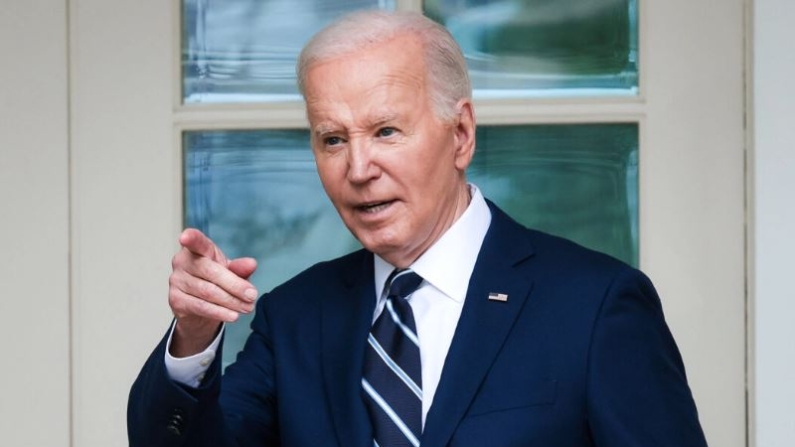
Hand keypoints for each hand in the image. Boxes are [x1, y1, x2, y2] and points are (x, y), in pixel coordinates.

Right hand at [168, 228, 257, 356]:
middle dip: (235, 285)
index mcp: (197, 248)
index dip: (191, 238)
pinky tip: (233, 315)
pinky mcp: (175, 300)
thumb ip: (240, 268)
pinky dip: (220, 312)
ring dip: (231, 301)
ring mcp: (176, 280)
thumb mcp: (231, 272)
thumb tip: (251, 264)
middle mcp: (182, 261)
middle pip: (210, 272)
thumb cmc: (216, 281)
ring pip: (208, 291)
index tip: (186, 237)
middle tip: (252, 295)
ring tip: (247, 307)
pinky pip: (201, 306)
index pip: (195, 241)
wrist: (200, 308)